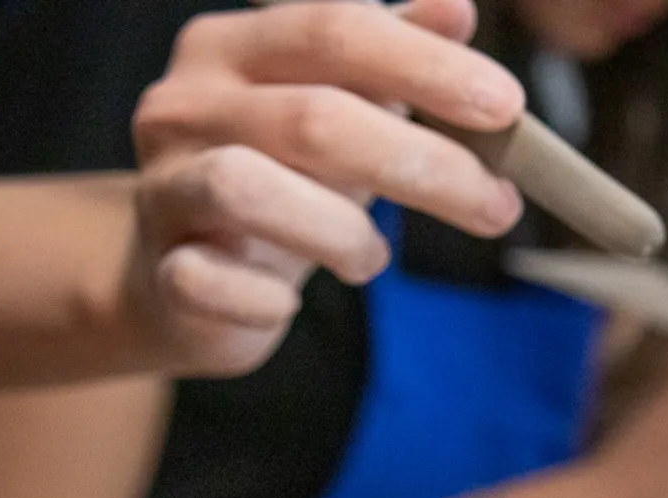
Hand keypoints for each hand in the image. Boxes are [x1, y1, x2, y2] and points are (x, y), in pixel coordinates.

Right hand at [127, 0, 524, 374]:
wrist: (176, 278)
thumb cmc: (276, 182)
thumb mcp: (337, 109)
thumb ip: (391, 58)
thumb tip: (456, 11)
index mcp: (231, 47)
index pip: (332, 29)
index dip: (423, 65)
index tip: (505, 107)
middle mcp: (184, 105)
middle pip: (311, 118)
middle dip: (422, 164)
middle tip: (496, 206)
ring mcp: (163, 187)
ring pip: (248, 189)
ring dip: (341, 232)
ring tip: (372, 257)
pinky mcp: (161, 270)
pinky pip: (211, 282)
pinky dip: (268, 297)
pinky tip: (290, 298)